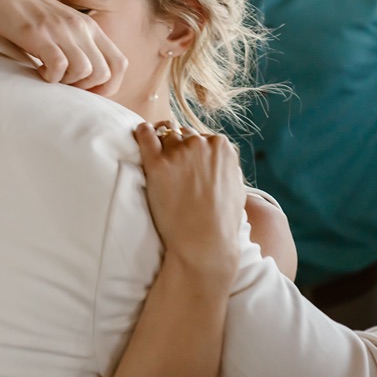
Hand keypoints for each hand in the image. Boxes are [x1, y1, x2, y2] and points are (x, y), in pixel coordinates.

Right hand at [0, 0, 126, 93]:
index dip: (109, 86)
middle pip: (105, 72)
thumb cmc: (24, 13)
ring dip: (68, 82)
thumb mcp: (59, 26)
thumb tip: (86, 76)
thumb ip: (76, 44)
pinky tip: (38, 70)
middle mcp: (81, 27)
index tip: (85, 91)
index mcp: (89, 26)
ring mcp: (61, 30)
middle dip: (86, 88)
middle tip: (64, 84)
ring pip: (85, 70)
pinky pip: (59, 66)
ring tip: (50, 75)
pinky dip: (50, 76)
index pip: (120, 63)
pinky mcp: (40, 34)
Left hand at [135, 122, 245, 277]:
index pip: (203, 137)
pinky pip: (145, 135)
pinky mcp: (158, 164)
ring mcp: (179, 153)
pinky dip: (142, 133)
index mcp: (222, 147)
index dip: (194, 152)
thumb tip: (219, 160)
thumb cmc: (221, 222)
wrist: (204, 242)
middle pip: (183, 135)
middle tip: (173, 169)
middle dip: (179, 148)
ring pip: (166, 136)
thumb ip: (227, 167)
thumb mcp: (236, 187)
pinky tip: (140, 136)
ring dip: (162, 146)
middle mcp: (201, 144)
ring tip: (160, 164)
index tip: (188, 165)